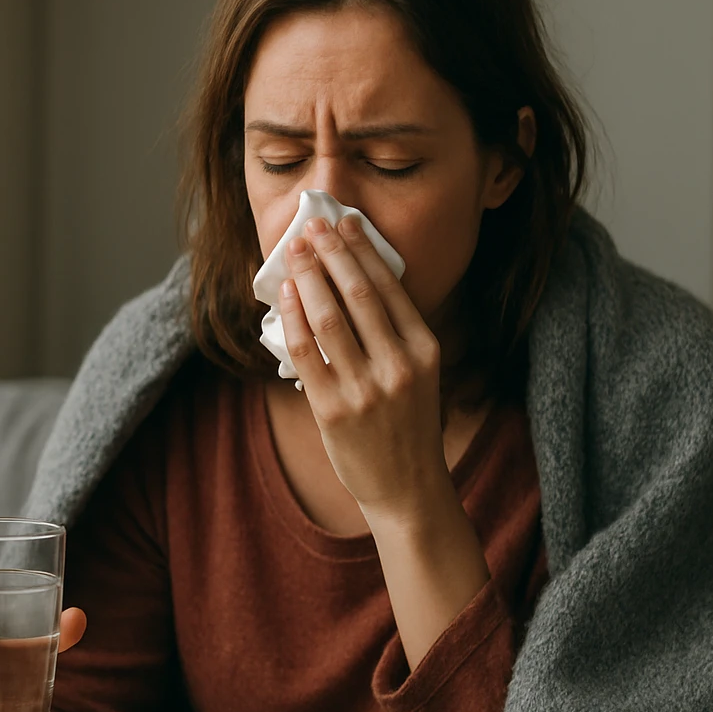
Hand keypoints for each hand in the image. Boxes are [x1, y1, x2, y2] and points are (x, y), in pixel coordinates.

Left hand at [278, 215, 446, 521]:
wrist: (407, 488)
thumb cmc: (408, 426)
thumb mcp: (418, 374)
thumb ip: (394, 333)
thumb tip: (351, 281)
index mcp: (425, 350)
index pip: (390, 287)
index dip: (363, 250)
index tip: (344, 223)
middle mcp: (399, 365)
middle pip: (359, 294)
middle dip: (332, 253)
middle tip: (312, 226)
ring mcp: (366, 388)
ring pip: (329, 317)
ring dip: (309, 278)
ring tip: (295, 252)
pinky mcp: (334, 410)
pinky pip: (307, 353)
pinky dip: (294, 318)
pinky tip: (287, 296)